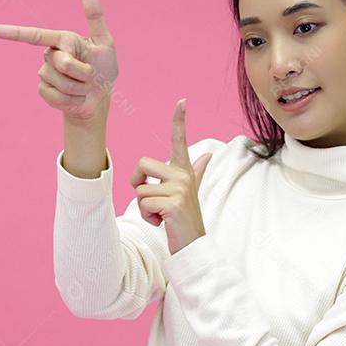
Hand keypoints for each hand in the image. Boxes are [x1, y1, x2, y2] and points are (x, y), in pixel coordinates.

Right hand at [0, 0, 118, 124]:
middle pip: (63, 63)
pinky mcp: (44, 90)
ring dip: (80, 88)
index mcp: (62, 40)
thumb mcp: (104, 41)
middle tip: (92, 75)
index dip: (13, 33)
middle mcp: (50, 54)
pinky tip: (76, 98)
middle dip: (84, 72)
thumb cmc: (104, 67)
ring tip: (84, 87)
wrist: (100, 96)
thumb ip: (94, 15)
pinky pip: (56, 96)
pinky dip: (73, 100)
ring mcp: (45, 73)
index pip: (35, 35)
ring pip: (61, 82)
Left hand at [130, 99, 213, 254]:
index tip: (182, 101)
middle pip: (142, 164)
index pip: (179, 141)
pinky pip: (144, 203)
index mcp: (183, 171)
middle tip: (150, 200)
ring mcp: (180, 189)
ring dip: (144, 207)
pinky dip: (147, 217)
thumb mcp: (191, 191)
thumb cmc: (185, 218)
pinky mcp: (173, 204)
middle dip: (137, 184)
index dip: (179, 121)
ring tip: (161, 215)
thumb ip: (198, 171)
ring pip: (140, 189)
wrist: (193, 244)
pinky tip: (162, 222)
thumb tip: (208, 154)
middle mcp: (183, 176)